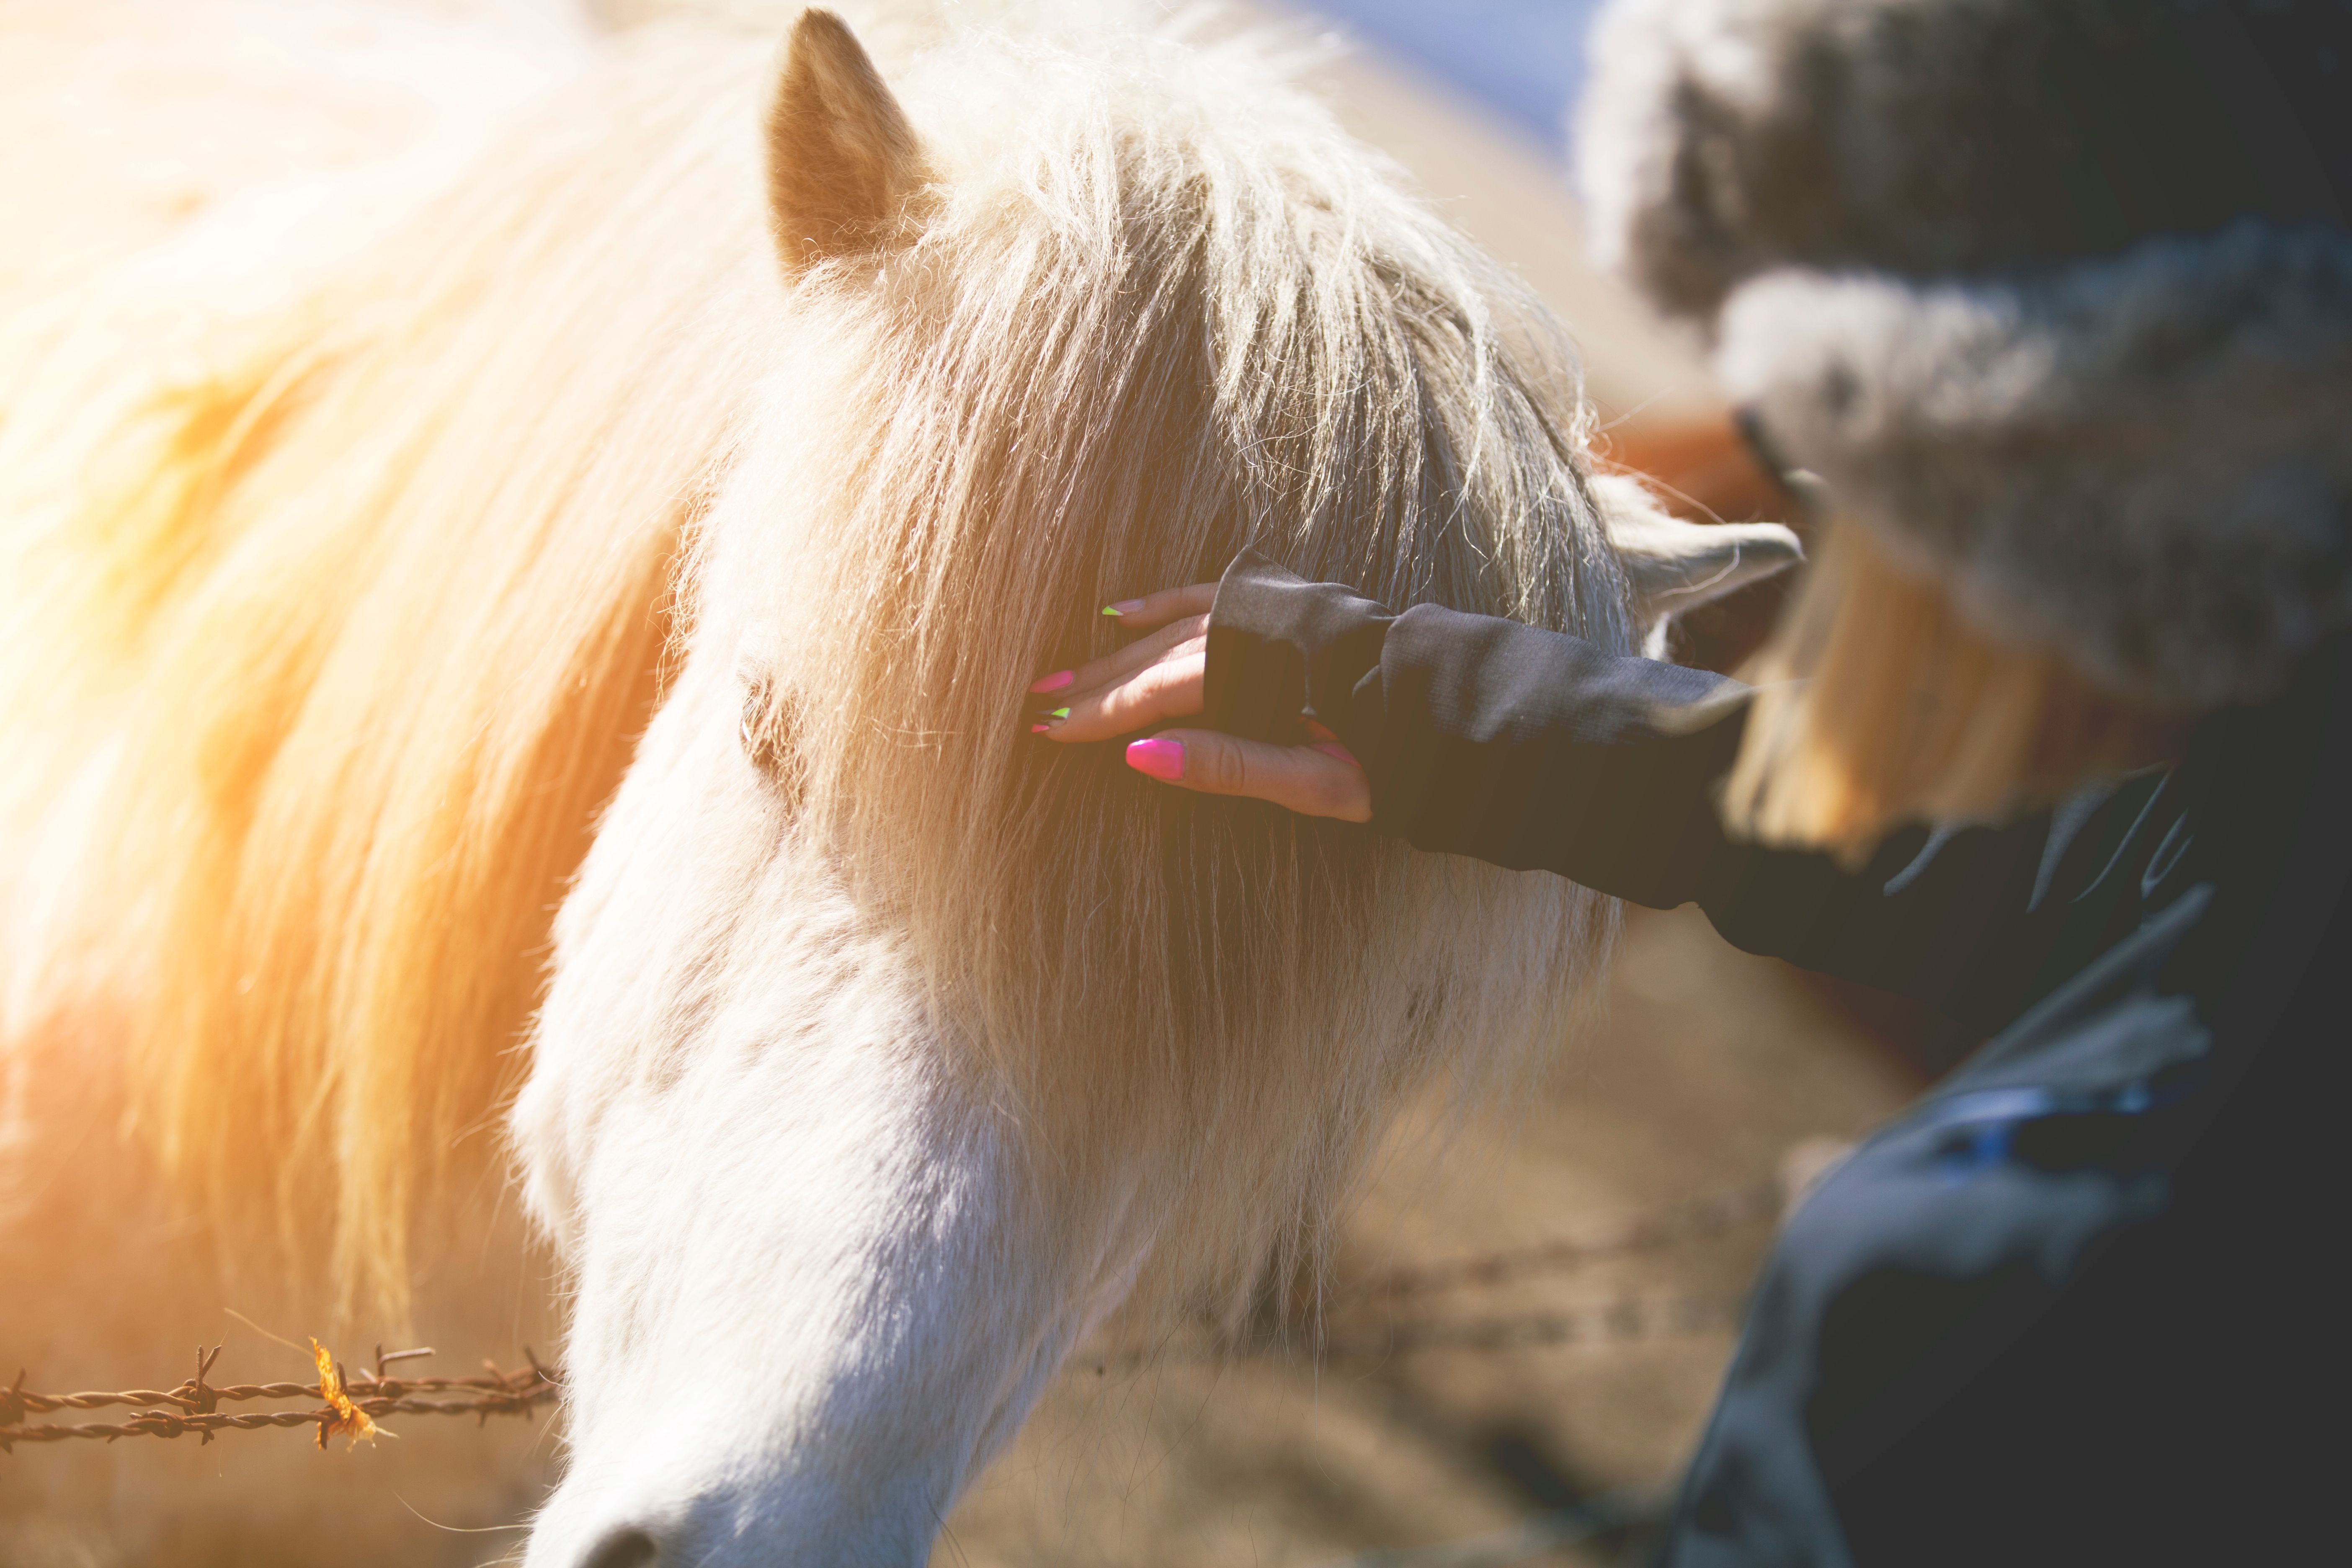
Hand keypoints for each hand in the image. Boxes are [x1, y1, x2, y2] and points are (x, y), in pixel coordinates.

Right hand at [1025, 584, 1371, 823]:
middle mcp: (1262, 632)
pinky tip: (1127, 611)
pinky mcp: (1288, 608)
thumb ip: (1227, 763)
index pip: (1162, 693)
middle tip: (1037, 703)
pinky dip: (1167, 604)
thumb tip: (1139, 754)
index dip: (1104, 713)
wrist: (1456, 717)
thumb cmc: (1392, 761)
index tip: (1051, 730)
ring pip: (1177, 629)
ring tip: (1068, 671)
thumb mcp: (1313, 782)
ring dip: (1120, 652)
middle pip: (1160, 656)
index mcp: (1264, 676)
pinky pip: (1212, 598)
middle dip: (1098, 682)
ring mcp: (1274, 613)